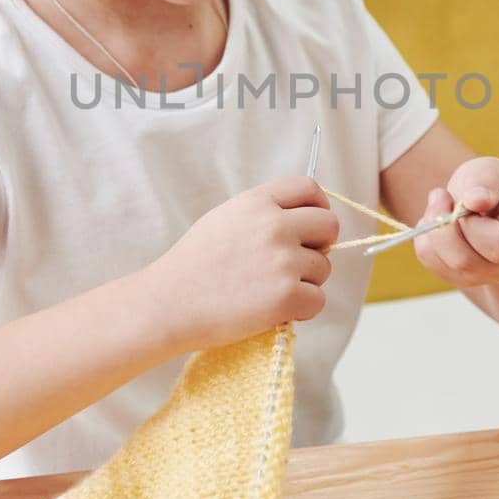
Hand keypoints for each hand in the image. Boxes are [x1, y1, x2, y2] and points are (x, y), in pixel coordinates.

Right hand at [144, 175, 339, 352]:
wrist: (168, 303)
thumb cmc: (193, 266)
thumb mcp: (224, 219)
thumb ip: (262, 214)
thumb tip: (302, 222)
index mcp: (257, 202)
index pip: (309, 187)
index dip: (319, 206)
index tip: (313, 225)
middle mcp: (275, 226)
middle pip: (329, 226)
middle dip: (321, 245)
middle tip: (299, 263)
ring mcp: (283, 261)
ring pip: (324, 268)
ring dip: (307, 282)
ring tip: (272, 291)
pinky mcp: (286, 296)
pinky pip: (318, 301)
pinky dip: (303, 310)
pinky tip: (276, 311)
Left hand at [413, 157, 498, 288]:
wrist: (484, 202)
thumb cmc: (489, 184)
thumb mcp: (489, 168)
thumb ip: (485, 178)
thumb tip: (476, 200)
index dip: (473, 225)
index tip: (466, 200)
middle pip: (470, 263)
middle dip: (444, 229)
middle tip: (440, 196)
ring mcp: (493, 274)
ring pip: (450, 267)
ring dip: (433, 232)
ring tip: (440, 204)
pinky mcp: (467, 279)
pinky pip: (436, 266)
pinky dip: (426, 241)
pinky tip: (439, 222)